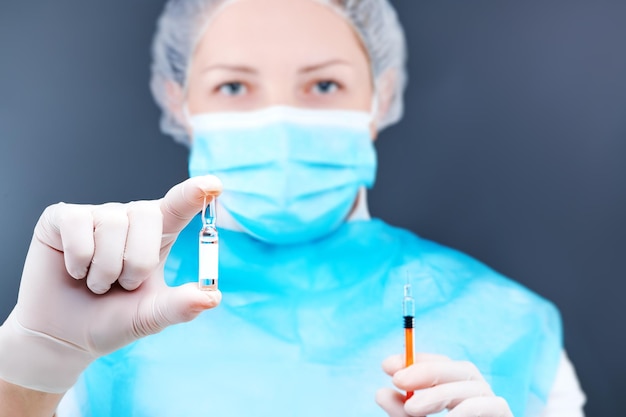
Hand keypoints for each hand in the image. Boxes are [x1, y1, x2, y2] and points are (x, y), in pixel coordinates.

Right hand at [0, 175, 221, 392]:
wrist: (64, 336)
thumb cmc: (111, 320)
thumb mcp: (150, 316)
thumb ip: (180, 305)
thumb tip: (212, 297)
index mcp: (158, 236)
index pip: (179, 205)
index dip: (194, 192)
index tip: (214, 184)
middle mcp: (130, 218)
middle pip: (148, 214)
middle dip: (138, 260)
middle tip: (124, 285)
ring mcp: (96, 216)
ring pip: (112, 224)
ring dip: (105, 268)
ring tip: (98, 283)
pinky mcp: (62, 218)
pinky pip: (78, 225)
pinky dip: (79, 258)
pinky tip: (75, 271)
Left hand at [376, 353, 512, 416]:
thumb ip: (402, 415)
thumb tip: (381, 393)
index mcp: (459, 396)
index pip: (441, 367)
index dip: (416, 361)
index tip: (386, 366)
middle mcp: (480, 398)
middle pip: (461, 370)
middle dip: (427, 370)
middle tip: (398, 380)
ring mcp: (495, 409)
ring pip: (473, 385)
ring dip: (439, 392)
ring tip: (411, 407)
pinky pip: (493, 405)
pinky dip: (467, 409)